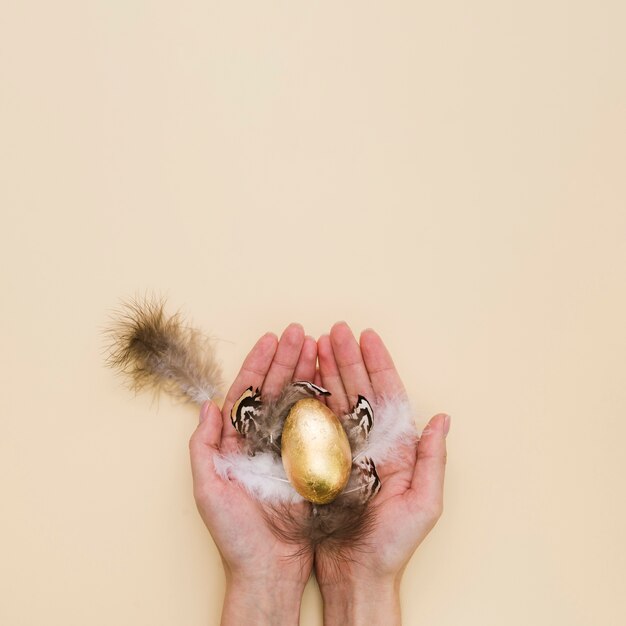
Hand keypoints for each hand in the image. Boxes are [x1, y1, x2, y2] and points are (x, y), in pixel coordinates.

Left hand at [189, 323, 316, 625]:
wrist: (269, 570)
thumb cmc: (235, 534)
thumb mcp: (208, 489)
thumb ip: (204, 446)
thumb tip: (207, 404)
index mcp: (238, 441)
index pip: (248, 393)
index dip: (258, 364)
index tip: (271, 339)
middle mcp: (264, 440)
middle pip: (276, 390)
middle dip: (287, 359)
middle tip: (300, 332)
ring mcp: (289, 449)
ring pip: (299, 401)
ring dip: (307, 372)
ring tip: (317, 345)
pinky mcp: (312, 462)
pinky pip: (318, 426)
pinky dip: (324, 401)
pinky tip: (330, 379)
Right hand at [315, 322, 449, 625]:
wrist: (357, 575)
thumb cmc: (393, 544)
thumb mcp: (423, 504)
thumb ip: (432, 460)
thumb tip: (442, 418)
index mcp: (395, 446)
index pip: (386, 394)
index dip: (378, 364)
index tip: (368, 336)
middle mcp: (368, 442)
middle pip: (357, 390)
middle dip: (347, 358)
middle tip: (336, 330)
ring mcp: (342, 450)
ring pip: (333, 400)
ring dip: (326, 371)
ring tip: (316, 344)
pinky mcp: (318, 463)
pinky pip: (313, 424)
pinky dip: (308, 399)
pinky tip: (302, 379)